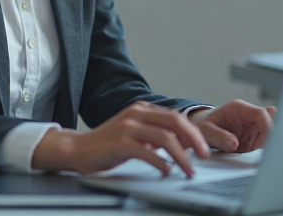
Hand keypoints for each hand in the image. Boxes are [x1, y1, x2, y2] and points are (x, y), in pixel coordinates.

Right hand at [32, 101, 209, 176]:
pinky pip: (147, 152)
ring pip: (164, 138)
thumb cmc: (108, 144)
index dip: (193, 132)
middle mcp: (136, 114)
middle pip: (175, 122)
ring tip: (188, 170)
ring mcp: (127, 127)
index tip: (203, 148)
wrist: (77, 149)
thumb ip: (156, 135)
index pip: (175, 117)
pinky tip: (167, 171)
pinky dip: (161, 163)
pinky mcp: (119, 143)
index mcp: (142, 109)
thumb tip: (184, 143)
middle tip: (204, 156)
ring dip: (181, 156)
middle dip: (194, 140)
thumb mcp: (136, 134)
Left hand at [188, 100, 276, 153]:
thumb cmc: (203, 127)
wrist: (199, 132)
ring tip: (252, 158)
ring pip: (269, 137)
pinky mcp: (253, 140)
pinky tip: (252, 160)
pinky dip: (260, 154)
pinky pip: (262, 147)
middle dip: (268, 141)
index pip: (261, 114)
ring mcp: (253, 128)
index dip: (266, 127)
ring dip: (263, 149)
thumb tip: (234, 144)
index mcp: (239, 108)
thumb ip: (218, 137)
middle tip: (258, 155)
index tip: (261, 144)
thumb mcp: (206, 131)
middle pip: (270, 126)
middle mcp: (249, 117)